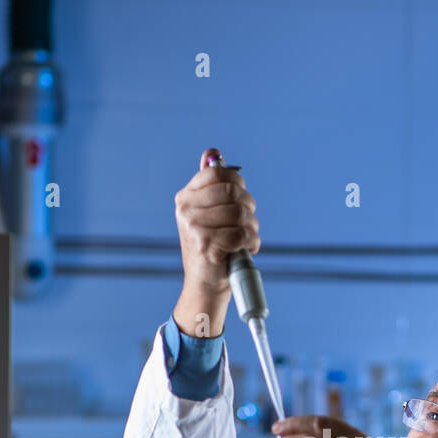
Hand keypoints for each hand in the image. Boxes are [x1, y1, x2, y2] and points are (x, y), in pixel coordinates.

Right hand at [173, 148, 260, 335]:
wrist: (205, 285)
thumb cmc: (212, 247)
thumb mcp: (208, 211)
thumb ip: (211, 182)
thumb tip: (212, 152)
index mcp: (185, 197)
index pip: (218, 174)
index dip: (237, 184)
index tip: (239, 200)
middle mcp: (186, 210)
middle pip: (233, 193)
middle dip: (248, 208)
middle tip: (246, 223)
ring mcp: (194, 228)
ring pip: (241, 214)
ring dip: (252, 228)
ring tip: (245, 238)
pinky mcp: (207, 246)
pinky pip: (243, 234)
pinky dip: (251, 243)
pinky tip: (245, 249)